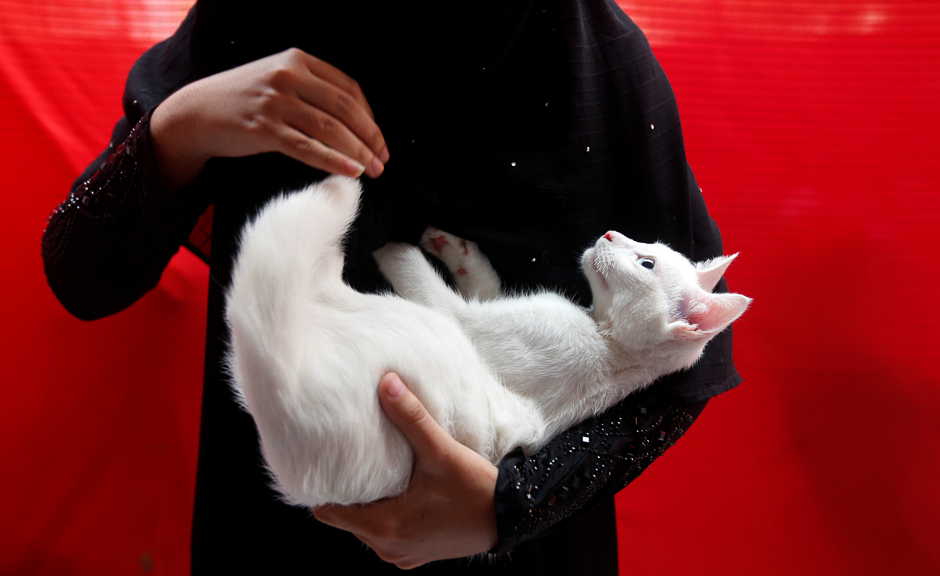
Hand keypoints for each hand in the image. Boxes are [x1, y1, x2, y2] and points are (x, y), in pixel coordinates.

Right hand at [150, 48, 388, 190]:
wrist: (196, 113)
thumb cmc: (243, 101)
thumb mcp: (278, 80)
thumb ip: (311, 91)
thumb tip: (353, 121)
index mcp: (298, 61)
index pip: (348, 89)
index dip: (369, 117)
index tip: (379, 140)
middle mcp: (289, 76)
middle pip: (345, 109)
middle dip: (370, 137)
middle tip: (382, 160)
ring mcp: (276, 102)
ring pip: (331, 129)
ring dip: (358, 153)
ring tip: (372, 171)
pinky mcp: (264, 128)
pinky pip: (308, 148)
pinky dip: (334, 161)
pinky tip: (351, 172)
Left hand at [312, 373, 498, 568]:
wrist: (511, 518)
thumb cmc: (476, 489)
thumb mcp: (441, 451)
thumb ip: (412, 418)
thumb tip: (387, 383)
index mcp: (384, 527)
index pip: (329, 512)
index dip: (327, 487)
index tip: (330, 463)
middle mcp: (387, 548)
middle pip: (347, 519)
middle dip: (349, 492)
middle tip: (353, 461)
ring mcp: (401, 555)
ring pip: (366, 528)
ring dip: (369, 505)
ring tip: (377, 474)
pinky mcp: (416, 556)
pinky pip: (387, 536)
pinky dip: (388, 516)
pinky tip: (400, 493)